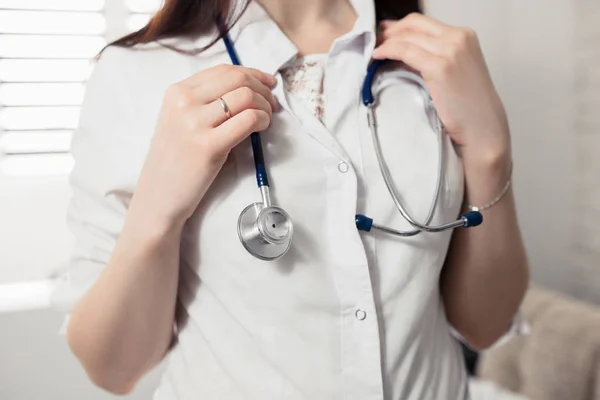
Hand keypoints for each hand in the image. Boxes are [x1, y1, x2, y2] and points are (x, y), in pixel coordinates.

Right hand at [129, 64, 278, 228]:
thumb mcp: (180, 122)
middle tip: (273, 105)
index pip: (224, 70)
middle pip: (238, 78)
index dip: (253, 74)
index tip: (268, 84)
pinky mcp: (208, 145)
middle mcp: (183, 102)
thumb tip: (249, 90)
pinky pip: (248, 119)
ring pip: (246, 96)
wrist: (158, 197)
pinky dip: (263, 120)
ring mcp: (194, 123)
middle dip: (263, 89)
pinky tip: (262, 129)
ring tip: (267, 120)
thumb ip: (205, 103)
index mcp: (177, 92)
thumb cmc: (175, 162)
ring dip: (265, 106)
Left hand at [373, 13, 510, 167]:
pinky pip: (405, 51)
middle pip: (413, 24)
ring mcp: (450, 50)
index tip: (385, 32)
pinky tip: (378, 57)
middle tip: (375, 41)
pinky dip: (388, 51)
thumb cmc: (470, 107)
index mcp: (464, 36)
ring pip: (407, 37)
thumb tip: (405, 51)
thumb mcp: (454, 71)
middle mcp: (458, 38)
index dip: (400, 26)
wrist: (483, 128)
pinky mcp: (440, 67)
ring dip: (386, 42)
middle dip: (390, 31)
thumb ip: (434, 57)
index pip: (424, 22)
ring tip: (374, 52)